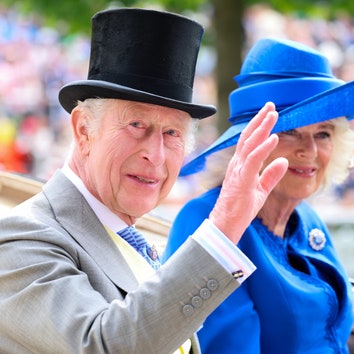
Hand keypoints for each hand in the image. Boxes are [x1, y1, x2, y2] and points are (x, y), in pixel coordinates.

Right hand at [209, 102, 287, 243]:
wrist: (226, 224)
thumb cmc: (240, 208)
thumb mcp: (260, 190)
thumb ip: (271, 175)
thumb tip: (283, 160)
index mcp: (241, 166)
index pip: (250, 141)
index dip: (259, 126)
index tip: (269, 113)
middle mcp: (237, 164)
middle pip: (248, 137)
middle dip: (260, 120)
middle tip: (271, 105)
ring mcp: (238, 171)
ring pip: (250, 144)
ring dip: (262, 128)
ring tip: (273, 114)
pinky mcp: (242, 180)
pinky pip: (253, 161)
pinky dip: (263, 148)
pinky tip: (273, 137)